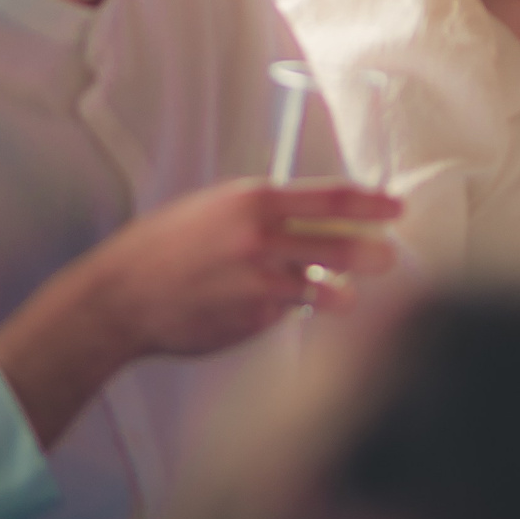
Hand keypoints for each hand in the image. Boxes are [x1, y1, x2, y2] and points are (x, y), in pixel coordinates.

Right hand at [0, 180, 400, 446]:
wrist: (123, 295)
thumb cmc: (168, 246)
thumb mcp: (216, 208)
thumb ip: (265, 213)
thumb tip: (312, 219)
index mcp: (254, 201)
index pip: (330, 199)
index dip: (370, 204)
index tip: (397, 209)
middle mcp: (262, 240)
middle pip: (337, 245)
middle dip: (371, 252)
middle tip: (391, 257)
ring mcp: (258, 283)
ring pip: (319, 286)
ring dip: (341, 294)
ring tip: (348, 297)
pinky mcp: (252, 320)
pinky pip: (285, 314)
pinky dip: (288, 313)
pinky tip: (272, 311)